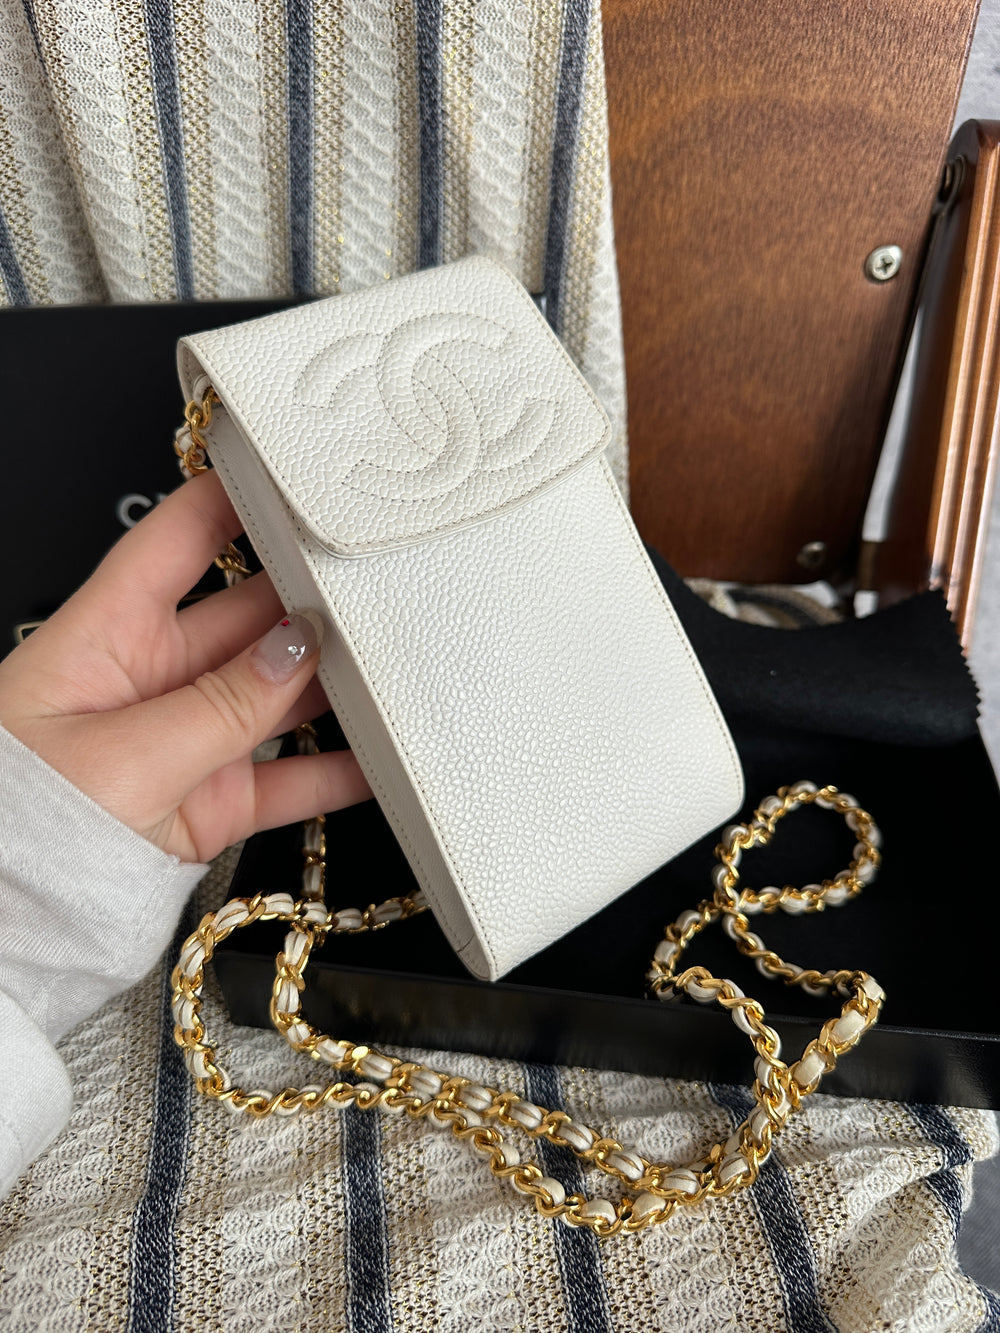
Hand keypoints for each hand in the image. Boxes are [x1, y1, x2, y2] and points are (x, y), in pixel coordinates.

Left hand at [0, 470, 370, 861]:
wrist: (16, 928)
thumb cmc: (23, 827)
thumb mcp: (123, 757)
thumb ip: (222, 704)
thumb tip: (300, 648)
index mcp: (106, 634)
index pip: (179, 538)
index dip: (236, 496)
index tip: (301, 475)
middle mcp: (153, 677)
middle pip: (250, 615)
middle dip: (310, 598)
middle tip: (376, 584)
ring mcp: (188, 740)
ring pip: (280, 694)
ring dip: (337, 685)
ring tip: (398, 664)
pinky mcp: (215, 802)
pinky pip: (291, 776)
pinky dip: (340, 771)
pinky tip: (384, 757)